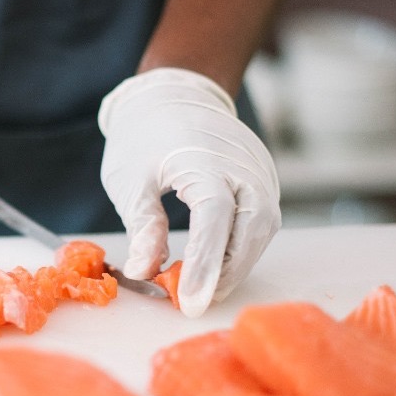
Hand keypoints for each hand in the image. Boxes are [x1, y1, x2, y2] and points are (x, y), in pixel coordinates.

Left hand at [99, 67, 280, 316]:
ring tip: (201, 287)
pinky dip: (241, 247)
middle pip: (252, 229)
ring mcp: (260, 170)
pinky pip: (262, 220)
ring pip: (262, 229)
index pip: (216, 219)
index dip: (205, 264)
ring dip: (235, 264)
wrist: (174, 93)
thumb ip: (142, 227)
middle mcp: (244, 165)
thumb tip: (144, 272)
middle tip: (193, 301)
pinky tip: (216, 264)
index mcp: (206, 160)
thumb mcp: (131, 181)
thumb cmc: (145, 136)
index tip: (190, 302)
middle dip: (225, 272)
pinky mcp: (264, 178)